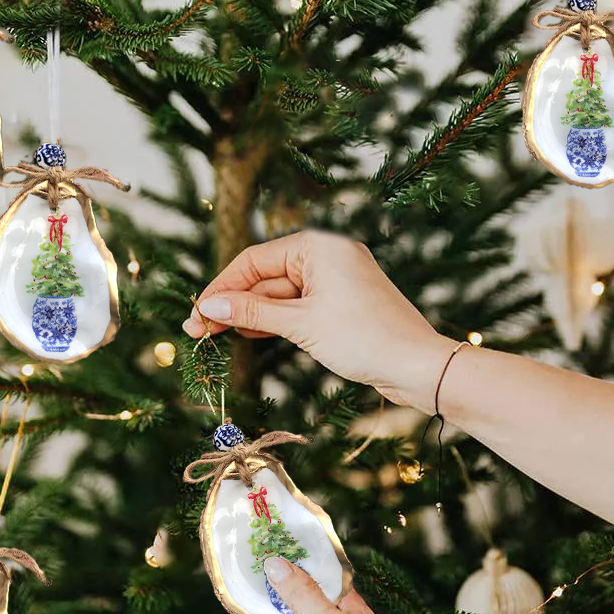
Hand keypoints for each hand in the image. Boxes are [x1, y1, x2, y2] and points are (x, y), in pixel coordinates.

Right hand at [182, 230, 454, 411]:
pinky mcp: (339, 304)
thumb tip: (209, 307)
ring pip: (278, 295)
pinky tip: (247, 336)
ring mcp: (334, 280)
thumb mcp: (301, 324)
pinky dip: (273, 321)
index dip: (221, 288)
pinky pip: (296, 306)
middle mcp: (325, 255)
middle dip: (231, 305)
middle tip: (196, 332)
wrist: (418, 367)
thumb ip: (252, 313)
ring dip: (248, 315)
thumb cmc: (365, 338)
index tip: (196, 314)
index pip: (254, 260)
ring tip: (213, 337)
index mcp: (317, 246)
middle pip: (263, 277)